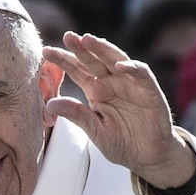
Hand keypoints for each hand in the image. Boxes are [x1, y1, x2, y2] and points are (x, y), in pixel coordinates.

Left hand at [43, 32, 195, 188]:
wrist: (148, 157)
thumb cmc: (121, 143)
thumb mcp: (94, 130)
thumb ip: (76, 115)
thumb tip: (49, 104)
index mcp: (96, 90)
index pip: (77, 70)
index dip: (63, 60)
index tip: (46, 52)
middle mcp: (111, 82)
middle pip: (94, 60)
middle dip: (81, 48)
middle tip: (67, 36)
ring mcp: (131, 84)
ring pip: (116, 59)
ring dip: (103, 49)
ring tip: (88, 40)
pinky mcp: (150, 91)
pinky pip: (142, 75)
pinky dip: (132, 68)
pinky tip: (119, 65)